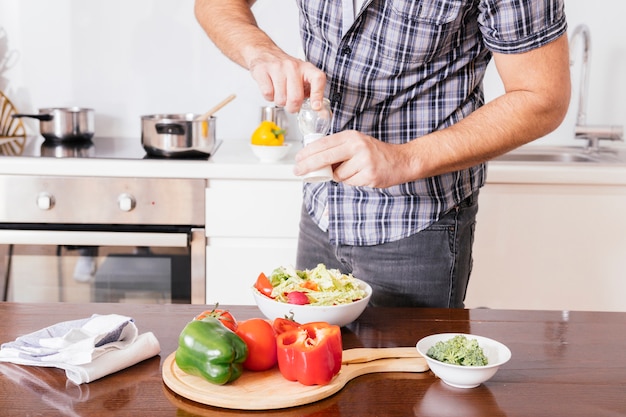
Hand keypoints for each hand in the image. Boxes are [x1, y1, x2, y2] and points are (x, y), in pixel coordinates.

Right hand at [248, 50, 325, 112]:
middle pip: (296, 98)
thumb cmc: (285, 69)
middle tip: (290, 103)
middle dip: (292, 107)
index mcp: (306, 68)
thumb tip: (319, 110)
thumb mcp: (302, 76)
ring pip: (281, 99)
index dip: (317, 95)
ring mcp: (277, 67)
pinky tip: (271, 88)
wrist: (264, 53)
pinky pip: (268, 94)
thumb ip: (311, 92)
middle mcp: (293, 66)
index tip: (316, 106)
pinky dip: (269, 97)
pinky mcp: (262, 70)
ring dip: (280, 102)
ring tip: (279, 92)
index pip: (318, 79)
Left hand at [294, 130, 410, 187]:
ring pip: (337, 174)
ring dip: (339, 176)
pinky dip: (351, 181)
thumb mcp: (356, 144)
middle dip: (308, 166)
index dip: (307, 153)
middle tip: (298, 172)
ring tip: (353, 171)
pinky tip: (361, 176)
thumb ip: (337, 149)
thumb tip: (313, 160)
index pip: (323, 144)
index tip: (297, 160)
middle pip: (324, 157)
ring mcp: (364, 161)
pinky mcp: (369, 175)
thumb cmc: (375, 153)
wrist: (401, 161)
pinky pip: (349, 182)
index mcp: (351, 136)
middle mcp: (357, 146)